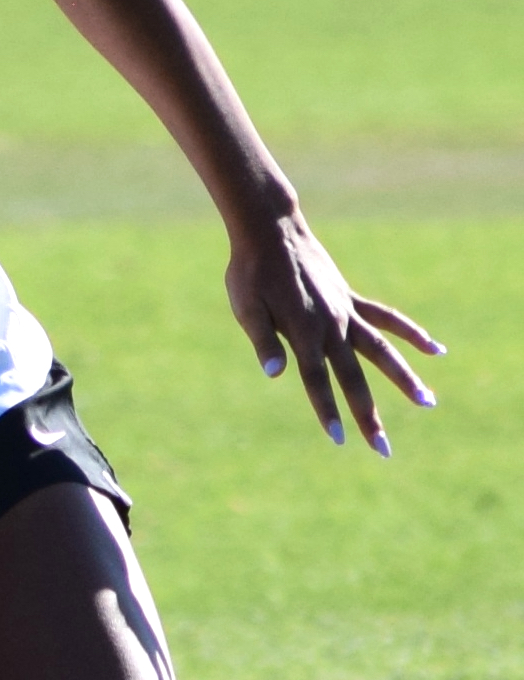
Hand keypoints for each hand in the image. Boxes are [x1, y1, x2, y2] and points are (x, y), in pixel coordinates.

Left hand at [227, 213, 440, 454]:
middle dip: (368, 415)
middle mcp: (331, 327)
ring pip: (383, 352)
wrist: (271, 230)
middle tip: (384, 449)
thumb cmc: (250, 271)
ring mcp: (345, 312)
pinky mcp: (350, 298)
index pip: (317, 382)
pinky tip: (435, 349)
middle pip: (354, 378)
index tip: (340, 440)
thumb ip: (263, 340)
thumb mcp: (246, 306)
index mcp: (303, 334)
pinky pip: (387, 318)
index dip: (328, 412)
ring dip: (405, 378)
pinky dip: (411, 333)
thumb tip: (274, 373)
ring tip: (429, 402)